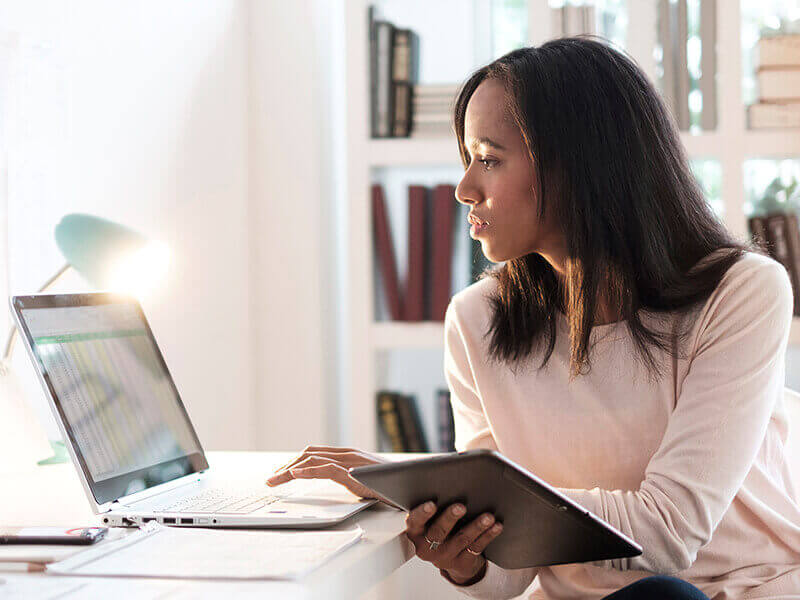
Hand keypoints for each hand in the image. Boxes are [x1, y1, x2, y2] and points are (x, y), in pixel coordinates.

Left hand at [265, 445, 399, 507]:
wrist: (415, 484)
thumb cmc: (394, 484)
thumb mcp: (366, 479)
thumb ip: (351, 478)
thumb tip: (341, 484)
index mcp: (348, 455)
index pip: (314, 454)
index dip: (293, 462)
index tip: (280, 474)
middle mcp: (347, 454)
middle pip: (308, 454)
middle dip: (286, 466)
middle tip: (271, 479)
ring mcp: (351, 462)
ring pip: (312, 460)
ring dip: (288, 470)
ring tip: (274, 480)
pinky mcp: (355, 473)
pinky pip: (326, 469)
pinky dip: (307, 471)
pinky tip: (294, 476)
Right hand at [405, 500, 502, 584]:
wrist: (449, 558)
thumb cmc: (437, 528)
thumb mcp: (427, 521)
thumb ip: (432, 507)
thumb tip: (446, 484)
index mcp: (415, 532)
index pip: (415, 521)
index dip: (423, 513)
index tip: (432, 504)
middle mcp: (427, 547)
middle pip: (439, 532)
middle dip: (450, 518)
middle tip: (461, 507)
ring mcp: (445, 557)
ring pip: (461, 539)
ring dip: (476, 526)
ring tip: (488, 516)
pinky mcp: (462, 563)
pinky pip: (476, 548)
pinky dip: (488, 535)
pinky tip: (496, 526)